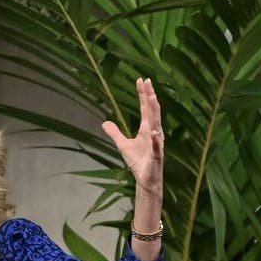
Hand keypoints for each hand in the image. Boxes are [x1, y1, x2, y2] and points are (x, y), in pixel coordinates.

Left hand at [102, 78, 163, 195]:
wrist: (146, 180)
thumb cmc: (138, 162)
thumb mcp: (123, 145)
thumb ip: (115, 133)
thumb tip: (104, 123)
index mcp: (147, 129)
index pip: (146, 108)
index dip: (143, 94)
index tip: (141, 80)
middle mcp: (154, 132)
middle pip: (152, 111)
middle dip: (150, 96)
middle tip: (147, 81)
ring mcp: (156, 143)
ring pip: (156, 124)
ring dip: (154, 111)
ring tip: (152, 97)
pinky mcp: (156, 155)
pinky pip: (156, 146)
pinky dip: (155, 139)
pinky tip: (154, 132)